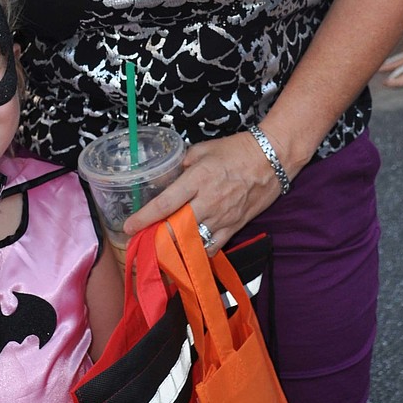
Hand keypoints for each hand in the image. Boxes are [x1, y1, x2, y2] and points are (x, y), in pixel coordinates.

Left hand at [123, 132, 281, 251]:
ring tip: (159, 251)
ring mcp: (223, 217)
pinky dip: (198, 252)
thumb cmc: (238, 150)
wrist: (272, 158)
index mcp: (198, 179)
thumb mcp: (205, 149)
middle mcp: (208, 201)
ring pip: (193, 242)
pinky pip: (213, 247)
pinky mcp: (235, 226)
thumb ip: (184, 163)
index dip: (145, 218)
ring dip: (175, 248)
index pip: (165, 203)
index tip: (129, 227)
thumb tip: (172, 175)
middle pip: (176, 229)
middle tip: (140, 243)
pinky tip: (187, 253)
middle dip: (155, 239)